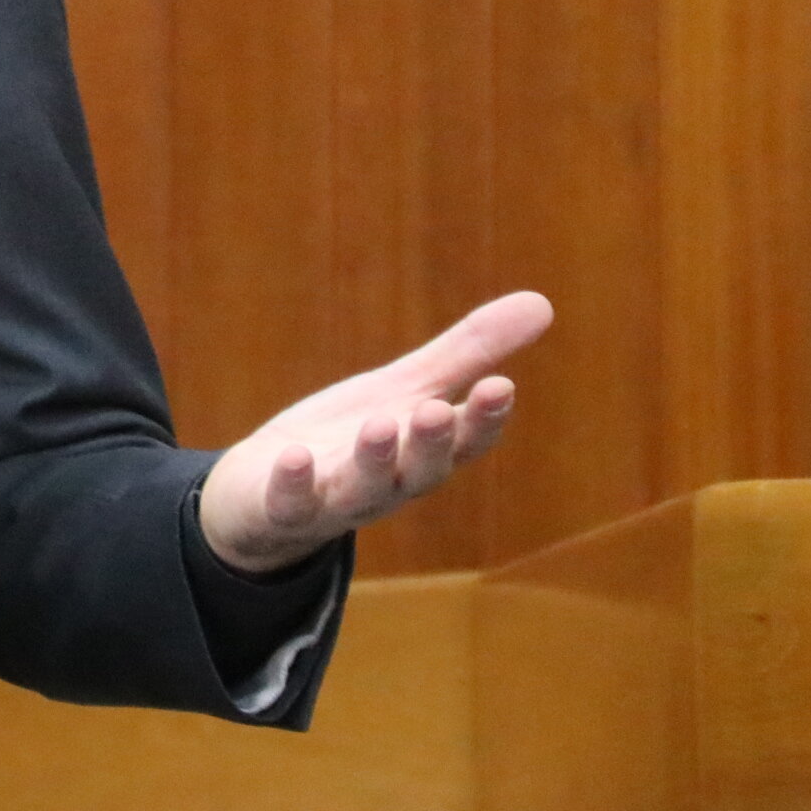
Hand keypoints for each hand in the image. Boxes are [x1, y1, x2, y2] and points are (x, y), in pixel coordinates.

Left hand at [196, 291, 553, 574]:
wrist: (267, 493)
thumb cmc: (350, 438)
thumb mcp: (407, 390)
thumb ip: (467, 354)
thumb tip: (543, 301)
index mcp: (423, 455)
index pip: (464, 442)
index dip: (483, 419)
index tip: (501, 386)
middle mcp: (388, 484)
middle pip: (419, 471)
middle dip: (430, 444)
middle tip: (437, 411)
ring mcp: (335, 500)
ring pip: (362, 488)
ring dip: (372, 460)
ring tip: (379, 426)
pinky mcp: (283, 508)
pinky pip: (290, 503)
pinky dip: (293, 484)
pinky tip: (293, 455)